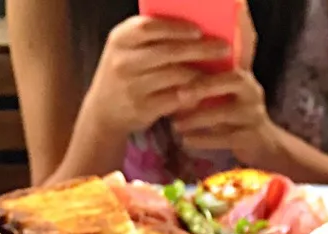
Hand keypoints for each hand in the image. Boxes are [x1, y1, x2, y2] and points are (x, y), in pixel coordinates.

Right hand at [84, 16, 231, 134]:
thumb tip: (194, 29)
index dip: (176, 28)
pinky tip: (205, 91)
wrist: (104, 111)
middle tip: (223, 48)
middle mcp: (124, 61)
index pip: (149, 27)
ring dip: (200, 72)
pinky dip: (193, 94)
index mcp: (120, 39)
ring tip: (218, 70)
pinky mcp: (144, 108)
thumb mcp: (127, 50)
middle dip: (200, 49)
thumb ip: (151, 38)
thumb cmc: (125, 73)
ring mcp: (133, 86)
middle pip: (169, 51)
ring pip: (176, 75)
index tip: (198, 30)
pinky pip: (177, 98)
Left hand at [171, 69, 281, 165]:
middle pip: (232, 81)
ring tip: (176, 124)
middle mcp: (252, 91)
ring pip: (225, 113)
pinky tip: (186, 140)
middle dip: (204, 86)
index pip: (227, 58)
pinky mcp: (252, 138)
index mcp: (243, 74)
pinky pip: (225, 138)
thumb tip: (171, 59)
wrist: (262, 143)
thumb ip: (207, 75)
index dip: (204, 57)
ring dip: (198, 118)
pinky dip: (203, 139)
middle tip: (179, 94)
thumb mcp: (224, 91)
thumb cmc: (234, 112)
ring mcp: (254, 115)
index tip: (177, 62)